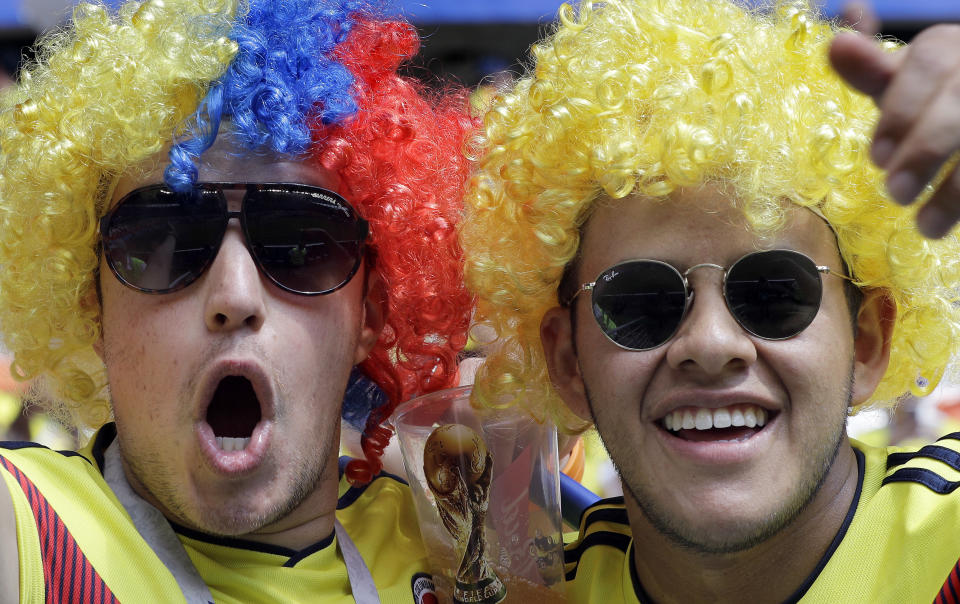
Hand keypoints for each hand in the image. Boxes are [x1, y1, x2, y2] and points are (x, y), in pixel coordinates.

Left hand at [829, 24, 959, 237]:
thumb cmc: (932, 100)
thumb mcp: (902, 84)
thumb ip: (871, 70)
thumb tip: (837, 45)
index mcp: (950, 46)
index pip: (931, 59)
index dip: (901, 109)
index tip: (877, 158)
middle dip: (927, 147)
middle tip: (895, 192)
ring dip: (958, 188)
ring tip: (927, 227)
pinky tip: (950, 227)